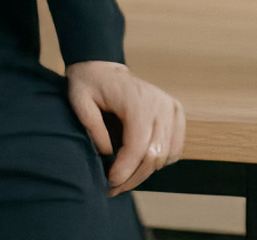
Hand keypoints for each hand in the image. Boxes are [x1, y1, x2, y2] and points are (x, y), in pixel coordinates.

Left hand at [65, 60, 184, 195]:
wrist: (103, 69)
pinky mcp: (175, 111)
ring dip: (145, 172)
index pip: (138, 147)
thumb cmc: (90, 86)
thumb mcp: (80, 102)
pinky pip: (175, 148)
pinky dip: (161, 161)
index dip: (124, 171)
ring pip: (166, 156)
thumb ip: (93, 127)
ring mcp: (170, 106)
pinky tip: (142, 160)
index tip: (109, 183)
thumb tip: (109, 153)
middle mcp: (159, 102)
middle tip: (113, 187)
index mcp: (137, 100)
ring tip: (125, 175)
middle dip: (133, 178)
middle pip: (154, 156)